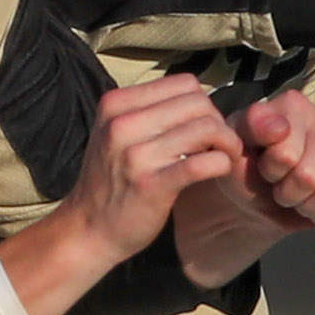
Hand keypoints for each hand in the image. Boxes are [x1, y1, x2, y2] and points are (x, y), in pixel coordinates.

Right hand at [0, 74, 237, 314]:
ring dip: (227, 142)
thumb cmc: (110, 182)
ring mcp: (136, 155)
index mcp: (115, 104)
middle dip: (219, 121)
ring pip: (206, 127)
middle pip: (198, 102)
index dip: (204, 102)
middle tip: (220, 143)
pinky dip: (222, 163)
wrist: (87, 230)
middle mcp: (122, 124)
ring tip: (225, 156)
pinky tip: (221, 170)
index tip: (205, 126)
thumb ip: (148, 112)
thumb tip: (199, 99)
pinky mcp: (152, 185)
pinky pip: (202, 163)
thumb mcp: (116, 134)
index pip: (183, 83)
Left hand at [171, 90, 314, 289]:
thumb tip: (281, 127)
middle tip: (279, 184)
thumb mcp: (234, 149)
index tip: (264, 164)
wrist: (261, 199)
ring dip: (306, 205)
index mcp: (293, 104)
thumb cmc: (246, 169)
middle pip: (310, 176)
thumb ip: (248, 132)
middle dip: (287, 191)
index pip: (287, 153)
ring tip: (296, 193)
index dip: (271, 170)